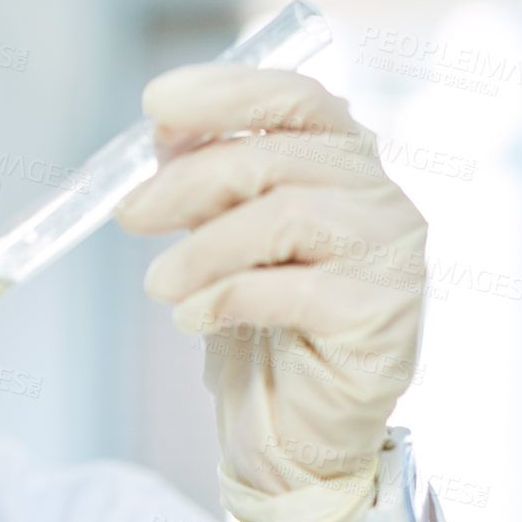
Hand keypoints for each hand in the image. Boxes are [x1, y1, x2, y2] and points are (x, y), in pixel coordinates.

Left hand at [115, 63, 427, 521]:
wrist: (290, 429)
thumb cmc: (260, 330)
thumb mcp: (222, 240)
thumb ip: (209, 182)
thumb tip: (163, 126)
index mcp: (344, 166)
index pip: (296, 98)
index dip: (226, 91)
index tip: (154, 103)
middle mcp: (381, 199)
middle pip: (277, 155)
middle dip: (188, 181)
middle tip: (131, 215)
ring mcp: (390, 257)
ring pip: (286, 215)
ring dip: (202, 248)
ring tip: (160, 285)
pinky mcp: (380, 318)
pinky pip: (295, 290)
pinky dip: (227, 297)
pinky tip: (195, 318)